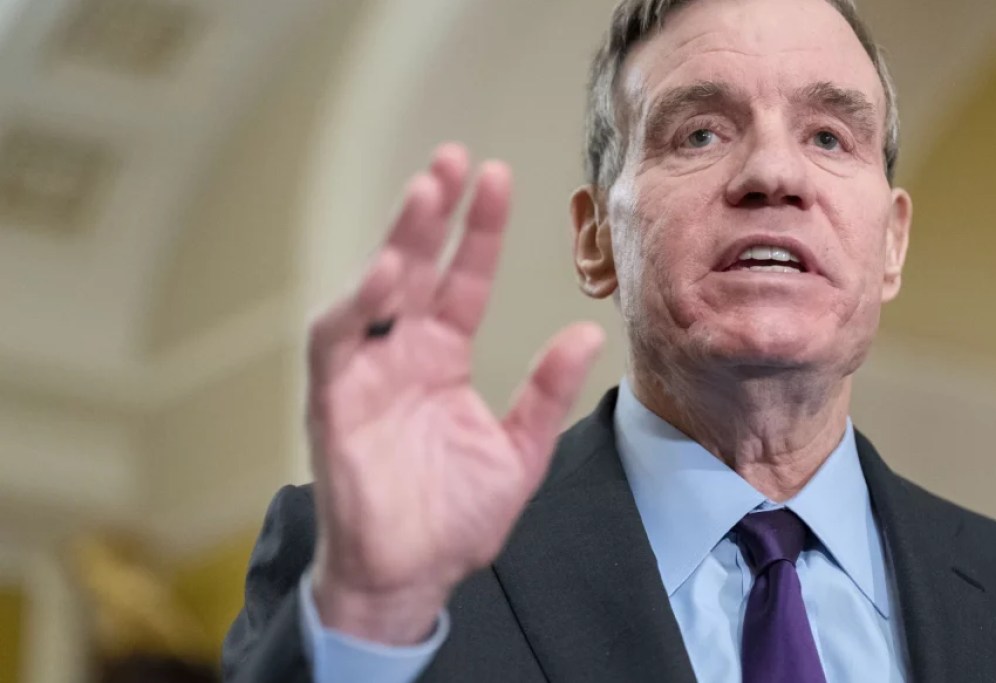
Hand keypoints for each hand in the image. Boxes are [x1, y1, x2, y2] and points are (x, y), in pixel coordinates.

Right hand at [307, 143, 604, 644]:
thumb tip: (586, 334)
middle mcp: (402, 355)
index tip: (499, 178)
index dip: (478, 232)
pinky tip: (388, 275)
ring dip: (396, 242)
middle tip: (455, 159)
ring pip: (374, 291)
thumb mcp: (519, 451)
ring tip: (426, 195)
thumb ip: (546, 392)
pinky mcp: (333, 402)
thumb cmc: (456, 519)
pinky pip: (337, 343)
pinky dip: (356, 306)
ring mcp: (365, 375)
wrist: (409, 578)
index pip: (462, 281)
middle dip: (433, 213)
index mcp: (442, 360)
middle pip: (417, 269)